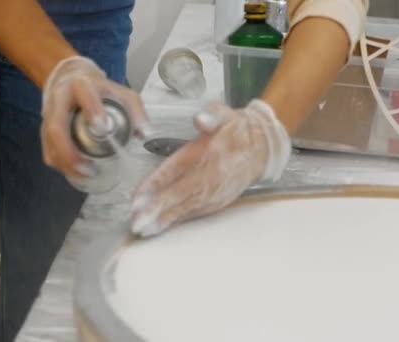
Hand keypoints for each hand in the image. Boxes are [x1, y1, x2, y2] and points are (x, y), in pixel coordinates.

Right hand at [40, 56, 148, 177]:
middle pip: (56, 127)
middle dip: (69, 151)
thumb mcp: (121, 93)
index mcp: (81, 86)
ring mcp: (49, 114)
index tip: (102, 129)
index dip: (93, 110)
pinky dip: (59, 162)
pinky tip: (73, 172)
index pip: (85, 95)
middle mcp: (60, 99)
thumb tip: (144, 133)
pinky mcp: (44, 127)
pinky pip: (47, 147)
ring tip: (84, 174)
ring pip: (49, 141)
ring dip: (64, 161)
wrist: (71, 78)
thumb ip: (136, 110)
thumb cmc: (99, 89)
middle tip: (88, 168)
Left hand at [130, 100, 291, 236]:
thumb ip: (212, 115)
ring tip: (144, 229)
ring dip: (164, 220)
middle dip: (156, 210)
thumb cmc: (239, 133)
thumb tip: (201, 119)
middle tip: (136, 222)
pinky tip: (161, 227)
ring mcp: (214, 192)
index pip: (175, 170)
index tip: (138, 197)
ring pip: (185, 208)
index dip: (155, 184)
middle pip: (179, 195)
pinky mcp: (217, 202)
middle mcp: (210, 176)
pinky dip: (176, 221)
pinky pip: (194, 213)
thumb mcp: (225, 115)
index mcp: (208, 154)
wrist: (263, 150)